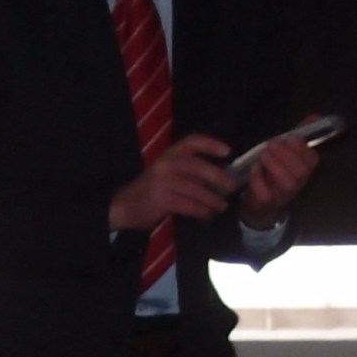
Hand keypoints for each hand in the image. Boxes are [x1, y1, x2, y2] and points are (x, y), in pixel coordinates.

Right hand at [108, 133, 234, 233]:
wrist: (123, 206)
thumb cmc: (150, 190)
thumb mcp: (166, 173)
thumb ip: (188, 171)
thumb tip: (220, 175)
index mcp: (168, 155)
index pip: (191, 142)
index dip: (210, 144)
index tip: (227, 152)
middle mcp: (165, 164)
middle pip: (198, 166)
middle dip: (218, 176)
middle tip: (232, 187)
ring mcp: (162, 182)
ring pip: (196, 189)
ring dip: (212, 199)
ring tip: (222, 206)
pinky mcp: (161, 199)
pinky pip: (188, 205)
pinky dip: (201, 210)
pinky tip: (207, 215)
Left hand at [238, 131, 320, 229]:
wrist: (261, 204)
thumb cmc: (275, 174)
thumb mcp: (287, 154)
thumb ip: (300, 136)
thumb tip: (315, 116)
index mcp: (304, 170)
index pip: (312, 160)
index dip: (302, 148)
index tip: (289, 137)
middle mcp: (297, 183)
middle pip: (301, 171)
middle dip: (287, 154)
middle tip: (272, 144)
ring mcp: (283, 194)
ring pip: (287, 182)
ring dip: (275, 165)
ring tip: (263, 154)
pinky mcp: (267, 202)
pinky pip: (266, 194)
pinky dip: (259, 179)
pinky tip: (255, 169)